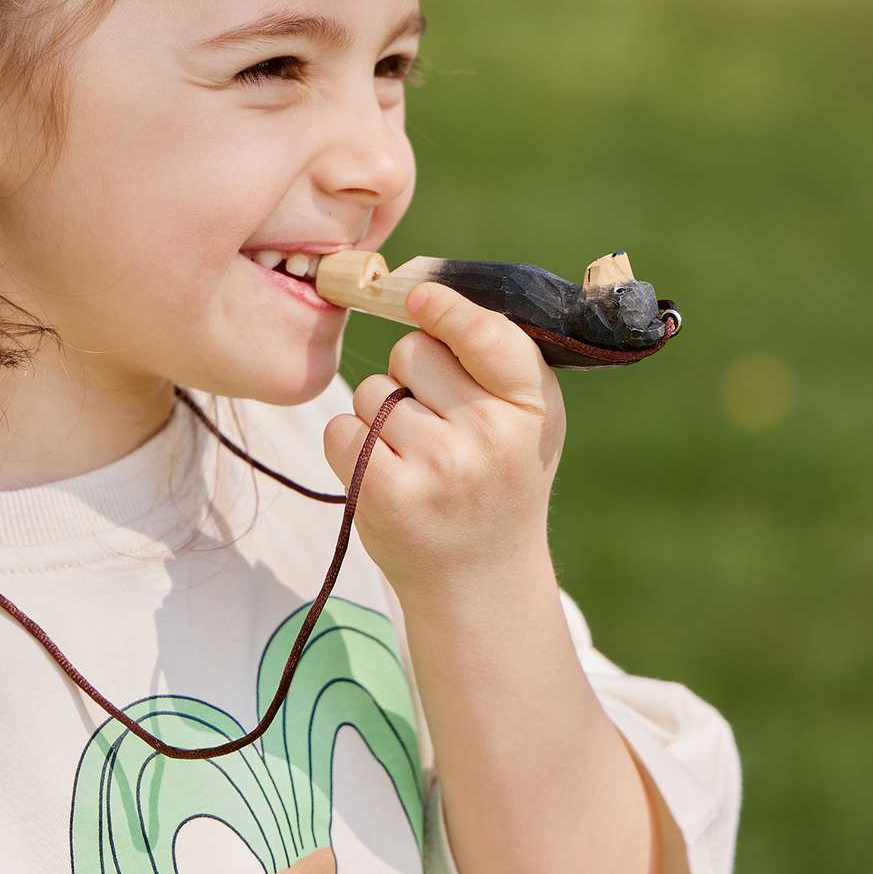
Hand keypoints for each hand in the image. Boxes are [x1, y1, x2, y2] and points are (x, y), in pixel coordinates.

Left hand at [323, 280, 566, 594]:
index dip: (447, 309)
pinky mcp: (386, 494)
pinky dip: (350, 445)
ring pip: (372, 391)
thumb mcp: (526, 418)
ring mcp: (437, 467)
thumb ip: (492, 355)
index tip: (420, 297)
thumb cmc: (498, 477)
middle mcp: (489, 436)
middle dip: (412, 374)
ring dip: (381, 415)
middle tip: (440, 423)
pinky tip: (386, 474)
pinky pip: (340, 429)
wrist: (480, 581)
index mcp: (532, 407)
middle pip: (412, 352)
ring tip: (419, 458)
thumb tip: (423, 292)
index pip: (487, 336)